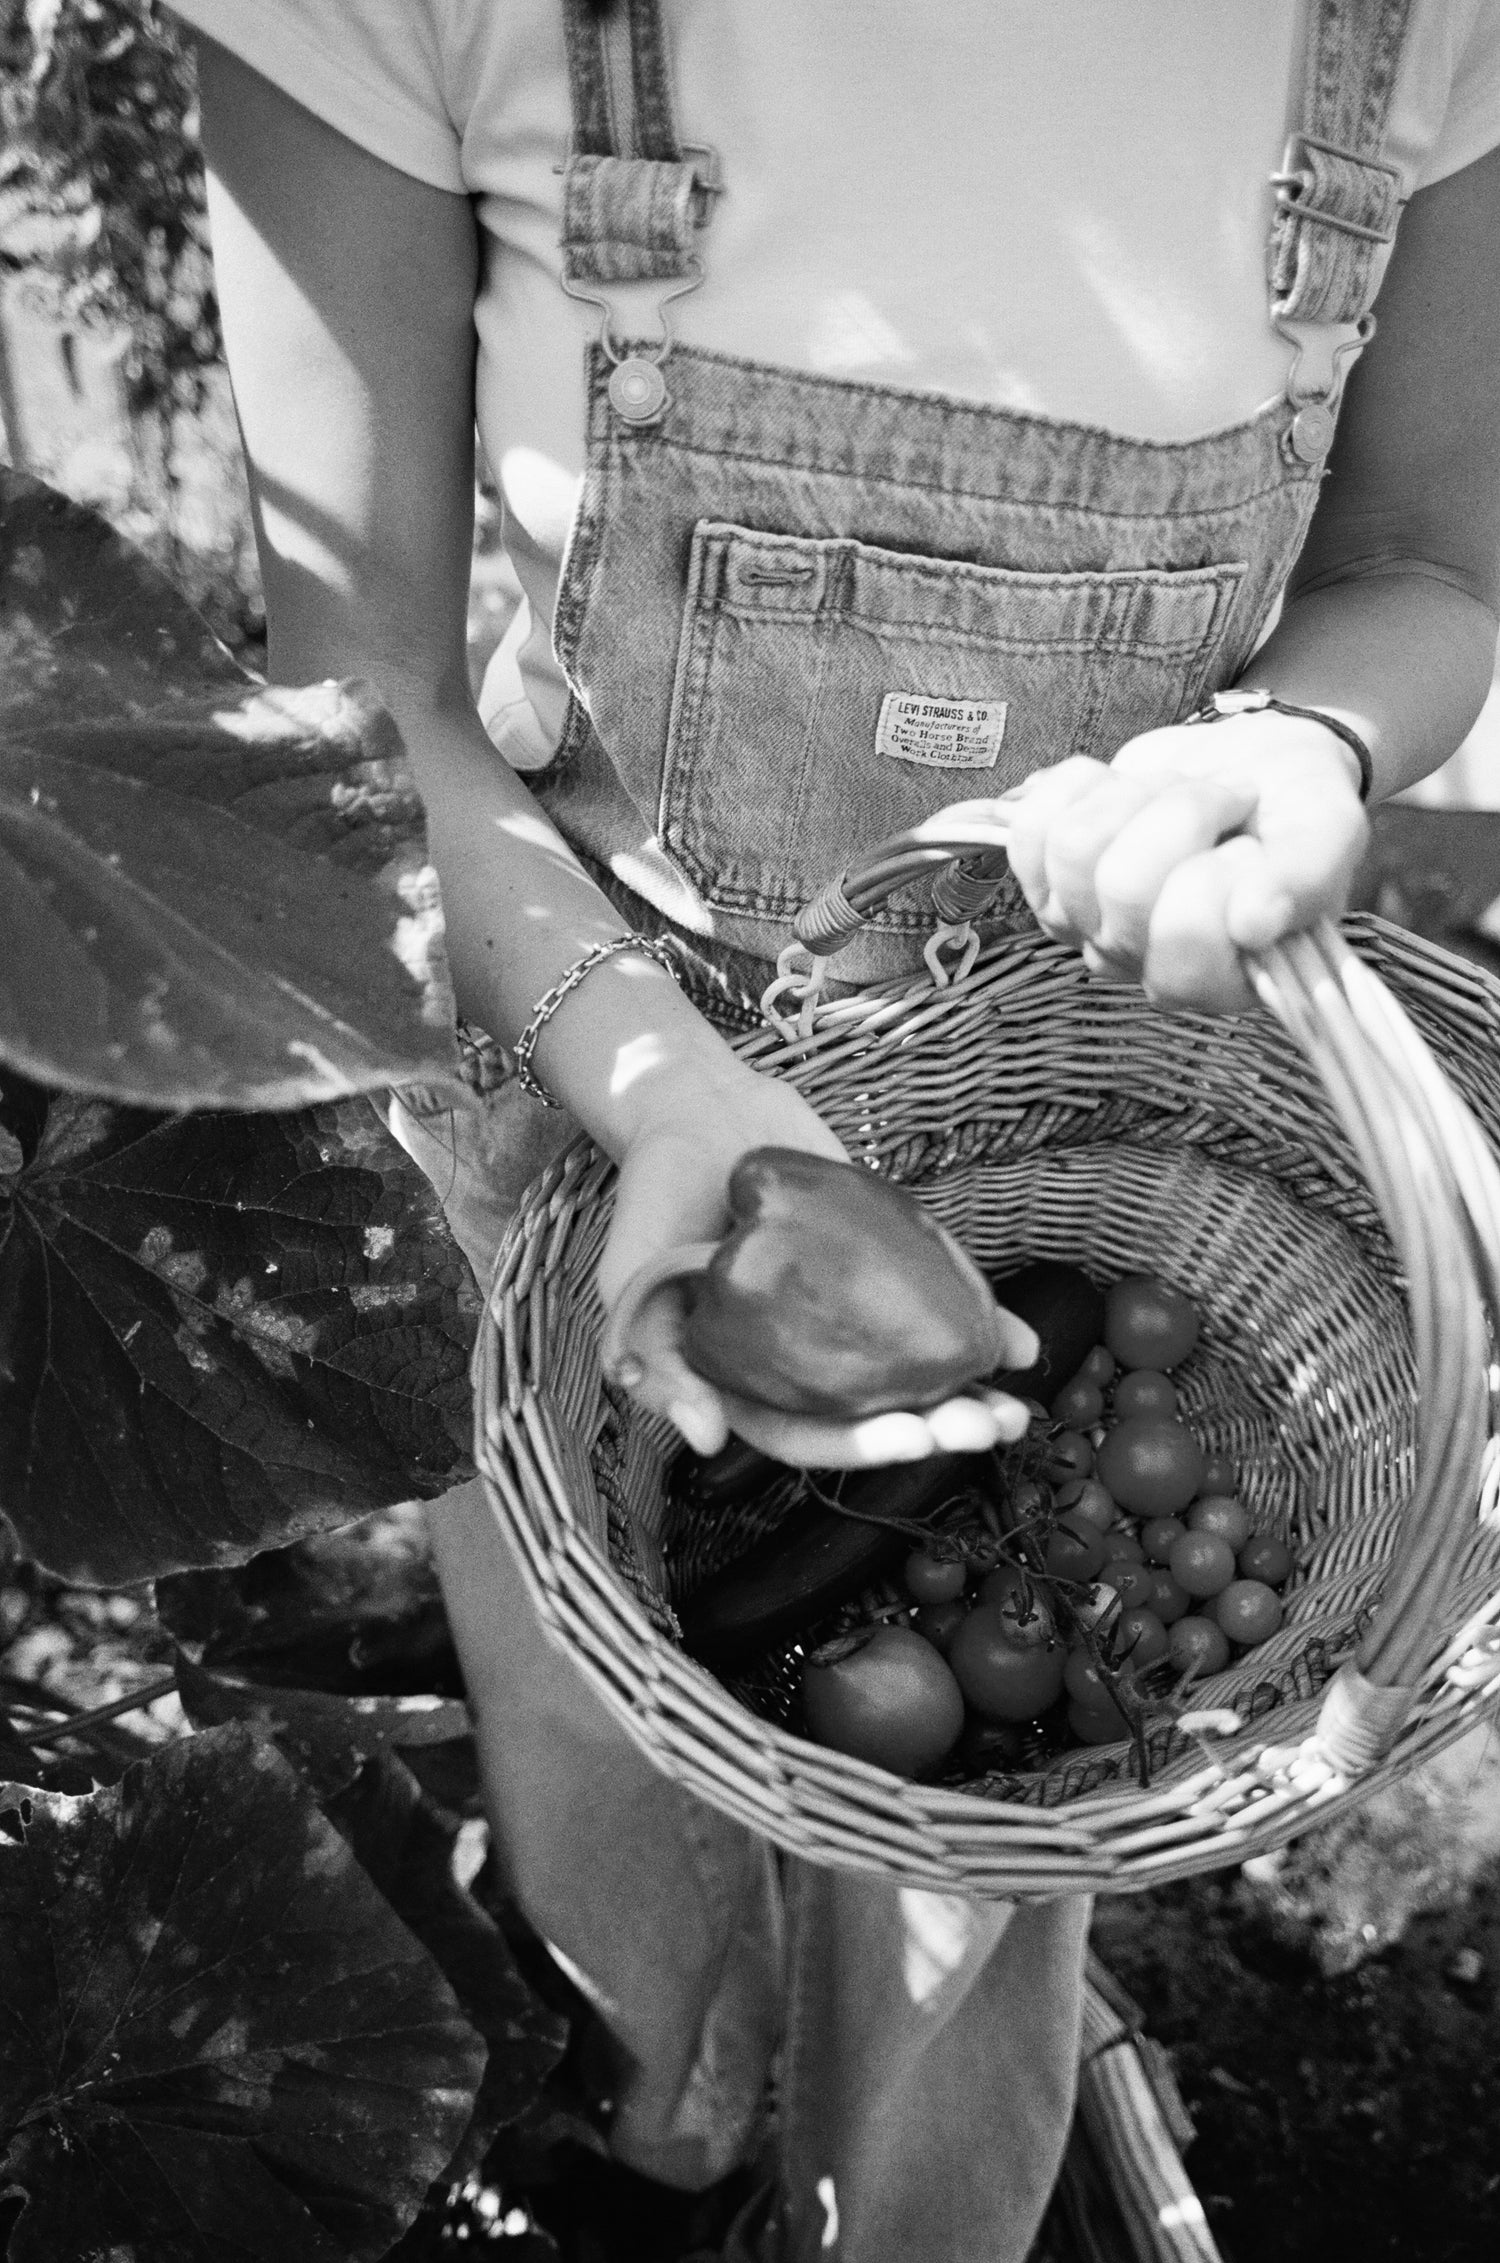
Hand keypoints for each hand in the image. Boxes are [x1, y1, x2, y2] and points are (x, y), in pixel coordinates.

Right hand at [596, 1063, 1036, 1466]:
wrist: (700, 1106)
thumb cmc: (653, 1193)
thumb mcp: (631, 1275)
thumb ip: (655, 1355)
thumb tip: (707, 1442)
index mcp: (745, 1378)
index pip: (807, 1435)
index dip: (862, 1446)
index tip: (915, 1437)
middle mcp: (801, 1355)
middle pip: (872, 1413)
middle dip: (935, 1430)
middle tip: (987, 1427)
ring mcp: (847, 1311)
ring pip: (912, 1371)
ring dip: (968, 1397)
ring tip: (1016, 1410)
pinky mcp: (882, 1262)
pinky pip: (934, 1300)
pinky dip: (981, 1325)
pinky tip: (1024, 1344)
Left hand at [993, 712, 1369, 1012]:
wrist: (1255, 769)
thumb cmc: (1295, 812)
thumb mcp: (1328, 835)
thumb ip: (1305, 879)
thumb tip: (1255, 922)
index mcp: (1222, 979)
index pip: (1185, 938)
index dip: (1218, 870)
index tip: (1252, 843)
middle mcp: (1143, 966)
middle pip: (1123, 887)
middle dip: (1181, 814)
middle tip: (1221, 801)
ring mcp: (1086, 926)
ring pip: (1072, 848)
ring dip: (1133, 795)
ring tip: (1176, 793)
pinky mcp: (1046, 878)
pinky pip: (1030, 826)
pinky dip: (1080, 784)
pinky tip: (1123, 786)